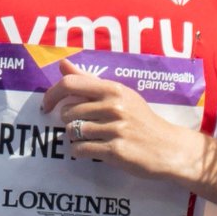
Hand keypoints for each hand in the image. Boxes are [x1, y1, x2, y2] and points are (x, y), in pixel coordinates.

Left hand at [40, 60, 199, 179]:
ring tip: (91, 138)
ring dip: (75, 137)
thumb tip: (63, 64)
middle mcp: (114, 106)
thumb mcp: (121, 95)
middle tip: (85, 125)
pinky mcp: (115, 151)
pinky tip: (92, 149)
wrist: (168, 148)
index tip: (47, 105)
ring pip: (72, 132)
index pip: (71, 84)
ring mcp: (115, 128)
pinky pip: (80, 149)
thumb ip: (90, 80)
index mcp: (114, 89)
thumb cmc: (141, 120)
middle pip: (68, 112)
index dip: (52, 94)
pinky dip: (80, 151)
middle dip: (69, 121)